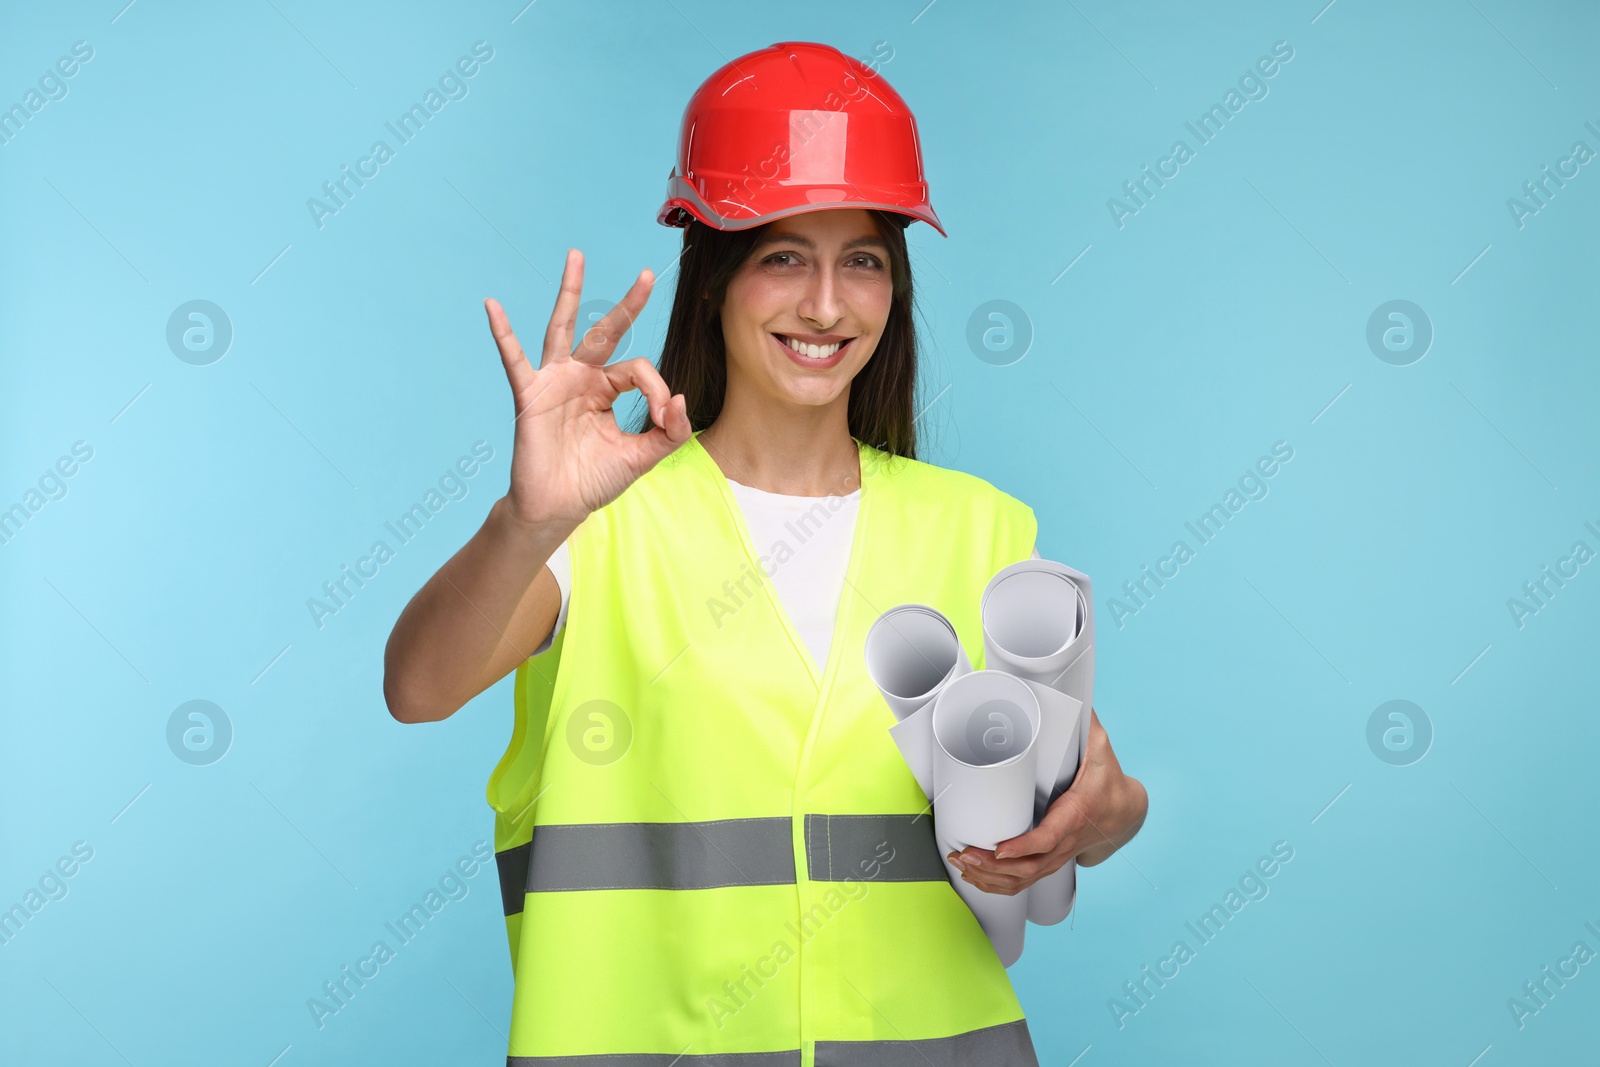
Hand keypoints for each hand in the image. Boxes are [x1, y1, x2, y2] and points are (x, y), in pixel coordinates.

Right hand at [485, 249, 692, 531]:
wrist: (557, 508)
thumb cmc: (593, 481)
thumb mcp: (642, 457)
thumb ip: (669, 432)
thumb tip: (682, 399)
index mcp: (607, 390)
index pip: (639, 371)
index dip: (658, 390)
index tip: (664, 417)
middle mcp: (582, 378)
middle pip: (607, 332)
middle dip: (628, 304)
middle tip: (647, 274)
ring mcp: (555, 381)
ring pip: (564, 328)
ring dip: (571, 292)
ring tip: (577, 257)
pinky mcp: (530, 394)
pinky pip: (514, 359)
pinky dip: (503, 333)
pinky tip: (492, 306)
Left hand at [947, 708, 1146, 894]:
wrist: (1127, 810)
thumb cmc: (1108, 776)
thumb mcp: (1100, 747)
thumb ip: (1082, 722)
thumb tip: (1061, 690)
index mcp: (1078, 812)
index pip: (1050, 837)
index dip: (1024, 847)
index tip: (999, 848)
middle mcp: (1068, 840)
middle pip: (1030, 866)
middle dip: (994, 867)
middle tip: (964, 854)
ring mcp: (1060, 855)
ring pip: (1026, 879)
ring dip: (991, 878)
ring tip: (962, 864)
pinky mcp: (1052, 861)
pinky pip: (1026, 882)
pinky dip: (1000, 885)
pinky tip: (976, 878)